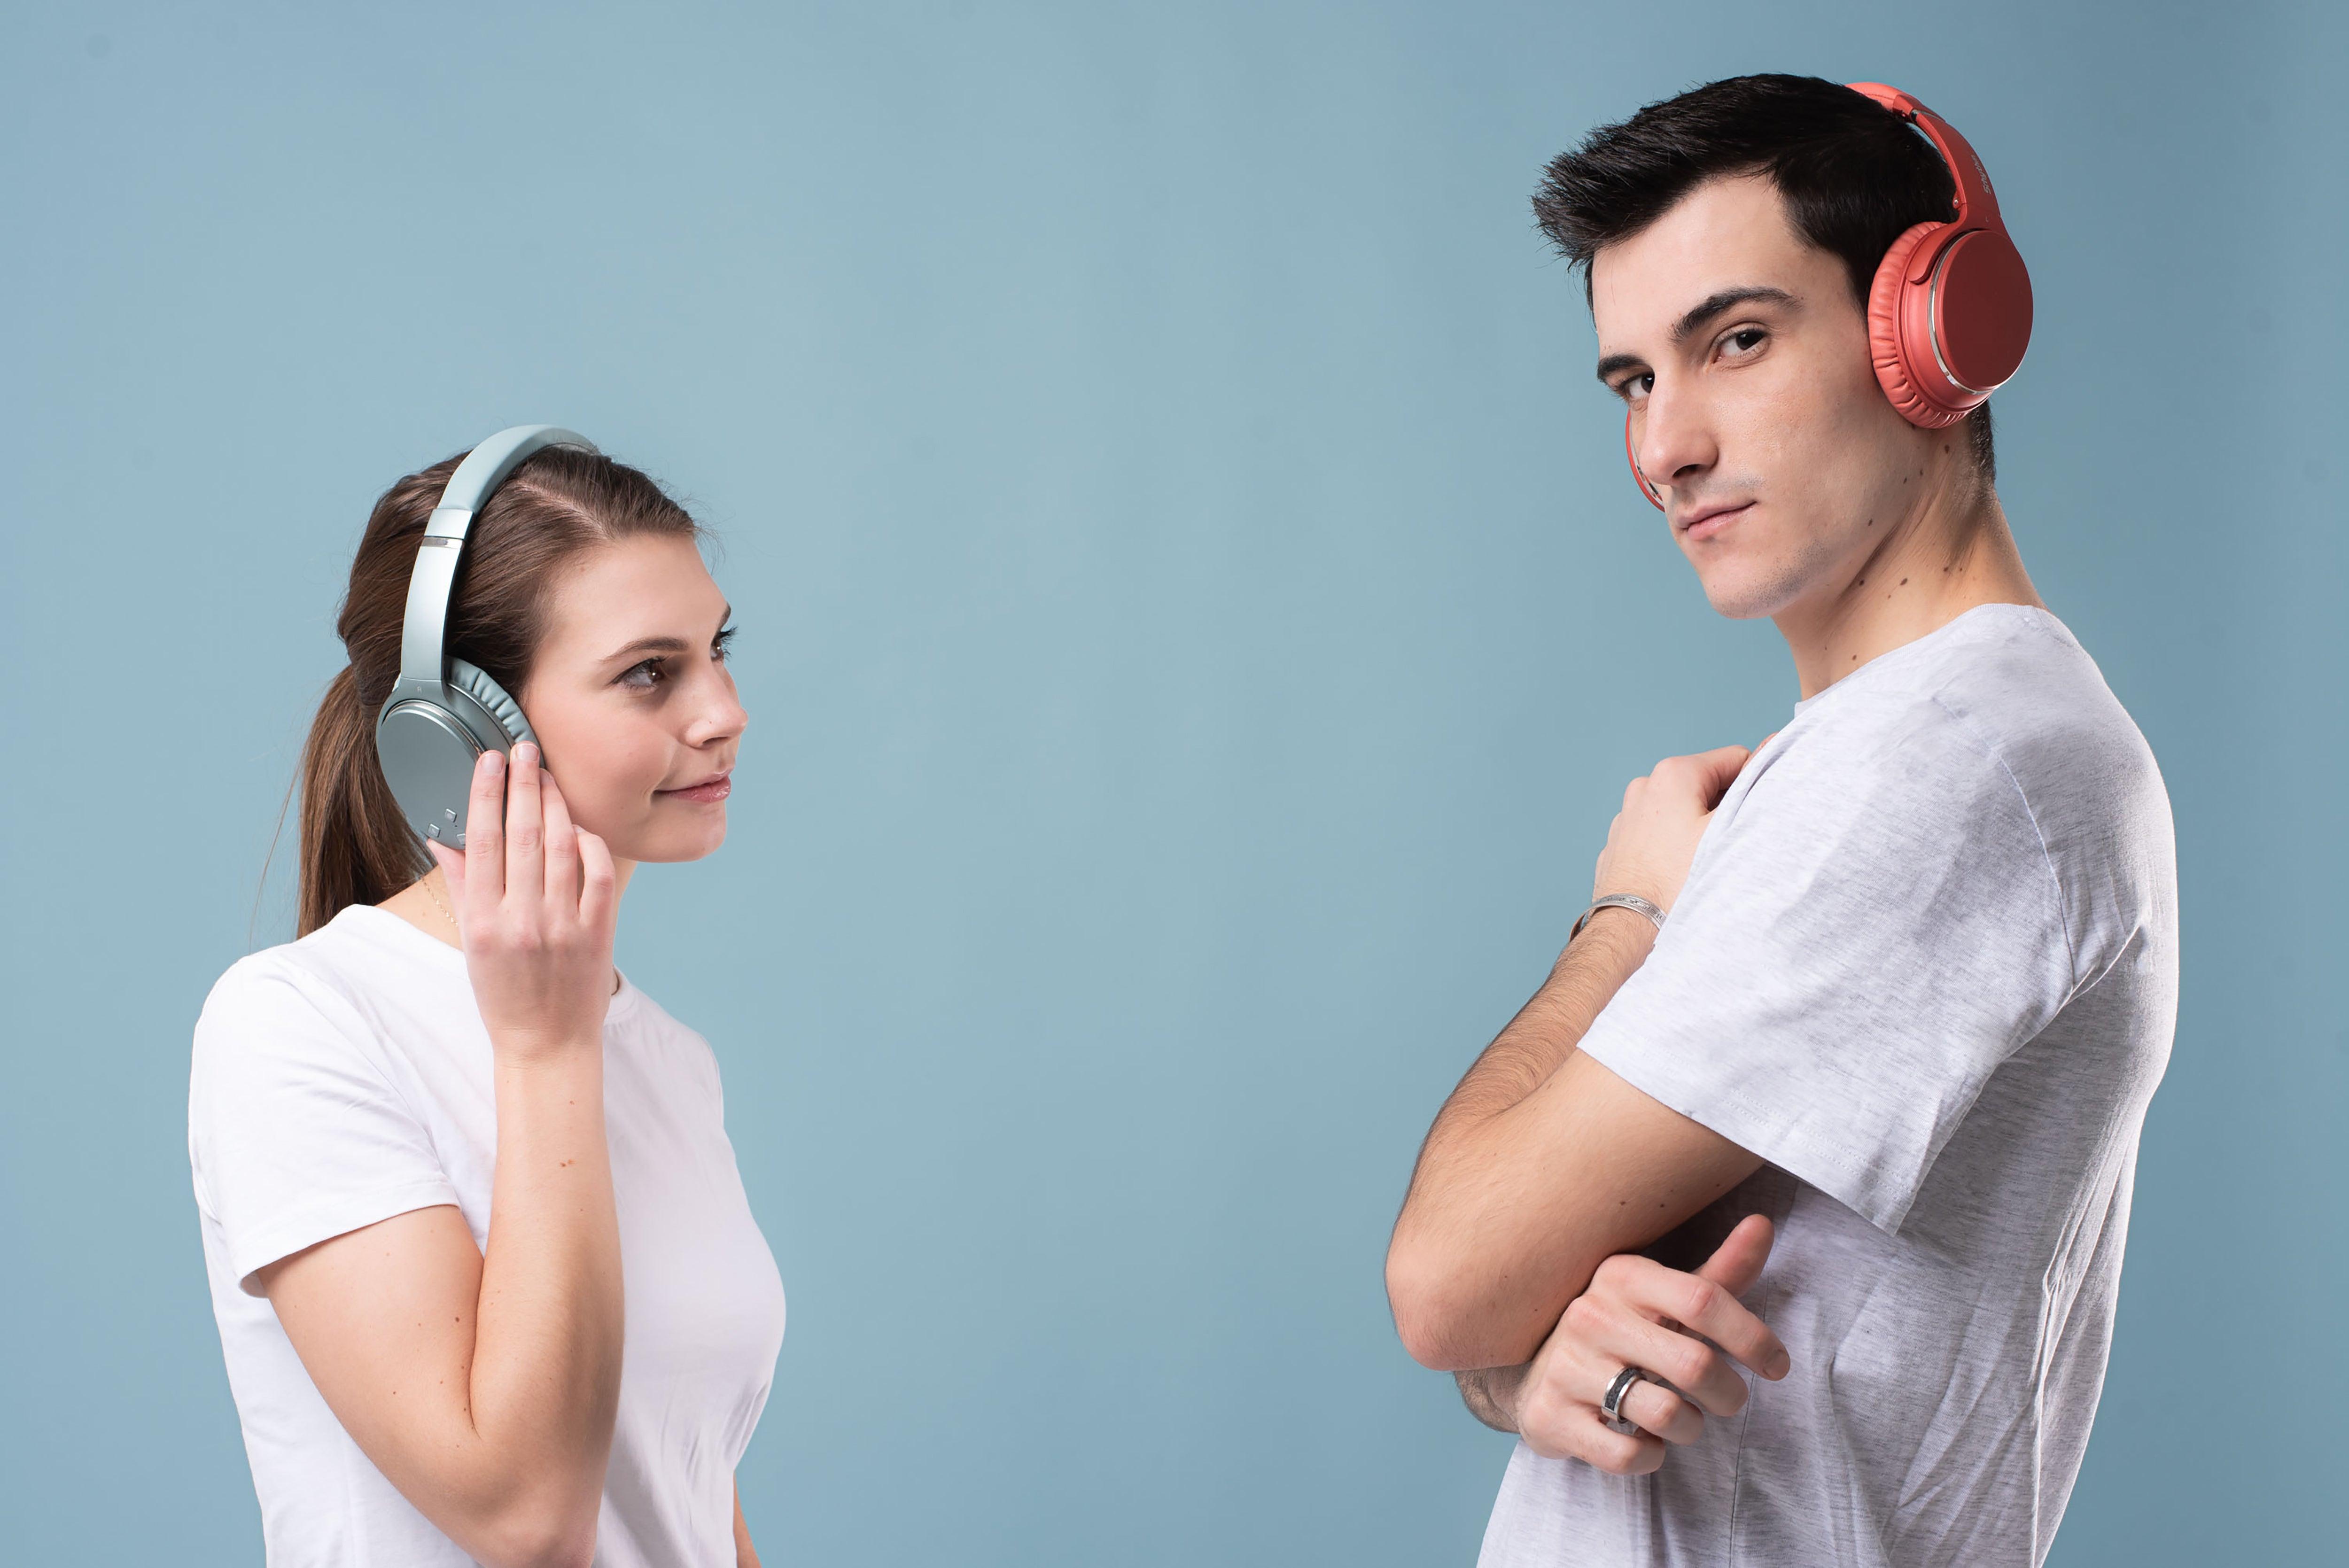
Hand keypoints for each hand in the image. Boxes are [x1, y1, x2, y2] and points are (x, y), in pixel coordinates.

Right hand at [427, 741, 618, 1059]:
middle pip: (524, 834)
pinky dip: (591, 843)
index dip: (486, 793)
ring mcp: (563, 926)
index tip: (489, 759)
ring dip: (557, 804)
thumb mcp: (470, 943)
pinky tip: (581, 826)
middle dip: (523, 784)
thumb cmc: (503, 994)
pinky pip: (598, 873)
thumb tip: (443, 835)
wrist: (547, 1045)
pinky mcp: (598, 932)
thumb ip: (461, 885)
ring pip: (563, 847)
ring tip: (549, 776)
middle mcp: (521, 920)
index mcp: (482, 921)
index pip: (482, 841)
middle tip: (524, 748)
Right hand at [1512, 1214, 1789, 1475]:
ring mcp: (1566, 1367)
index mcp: (1622, 1276)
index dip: (1753, 1337)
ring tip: (1684, 1420)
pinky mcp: (1551, 1417)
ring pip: (1666, 1414)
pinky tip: (1643, 1439)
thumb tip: (1763, 1224)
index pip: (1704, 1299)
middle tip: (1729, 1399)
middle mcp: (1590, 1316)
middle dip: (1729, 1394)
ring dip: (1692, 1428)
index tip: (1777, 1365)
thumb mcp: (1666, 1299)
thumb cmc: (1623, 1334)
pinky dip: (1651, 1456)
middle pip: (1694, 1364)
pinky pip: (1627, 1454)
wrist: (1540, 1376)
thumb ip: (1719, 1273)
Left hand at [1589, 741, 1760, 913]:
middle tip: (1729, 845)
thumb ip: (1753, 782)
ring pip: (1681, 811)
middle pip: (1706, 785)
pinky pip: (1658, 835)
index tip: (1756, 815)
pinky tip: (1678, 874)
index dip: (1753, 784)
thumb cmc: (1681, 883)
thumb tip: (1773, 743)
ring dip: (1698, 829)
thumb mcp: (1728, 828)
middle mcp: (1643, 787)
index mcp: (1672, 773)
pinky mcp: (1620, 845)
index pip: (1734, 759)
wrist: (1631, 932)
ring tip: (1702, 864)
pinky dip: (1672, 846)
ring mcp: (1627, 817)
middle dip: (1723, 809)